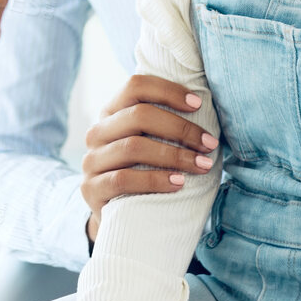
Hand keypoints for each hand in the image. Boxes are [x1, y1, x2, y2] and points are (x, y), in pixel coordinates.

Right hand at [82, 72, 218, 244]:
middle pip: (138, 115)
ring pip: (133, 147)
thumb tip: (206, 106)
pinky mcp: (92, 188)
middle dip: (180, 128)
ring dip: (174, 155)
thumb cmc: (142, 171)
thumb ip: (163, 123)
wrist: (116, 214)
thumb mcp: (147, 141)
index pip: (135, 86)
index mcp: (111, 112)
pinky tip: (179, 183)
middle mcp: (97, 132)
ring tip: (202, 165)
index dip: (168, 91)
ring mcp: (92, 160)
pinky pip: (124, 179)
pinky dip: (155, 180)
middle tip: (209, 144)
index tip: (198, 104)